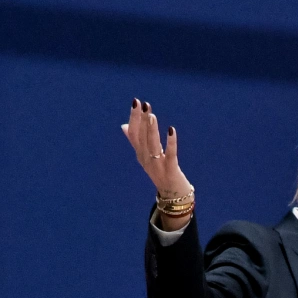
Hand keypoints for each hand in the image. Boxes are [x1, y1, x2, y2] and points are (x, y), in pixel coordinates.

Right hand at [122, 99, 192, 227]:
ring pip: (152, 146)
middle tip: (143, 104)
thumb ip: (136, 141)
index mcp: (140, 154)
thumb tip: (124, 126)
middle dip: (142, 121)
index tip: (135, 102)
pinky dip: (170, 143)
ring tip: (152, 115)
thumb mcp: (146, 156)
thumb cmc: (160, 173)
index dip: (134, 118)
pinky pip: (170, 155)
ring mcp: (157, 166)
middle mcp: (146, 160)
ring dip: (151, 130)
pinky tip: (171, 130)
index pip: (134, 134)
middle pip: (142, 138)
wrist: (173, 196)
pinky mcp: (170, 170)